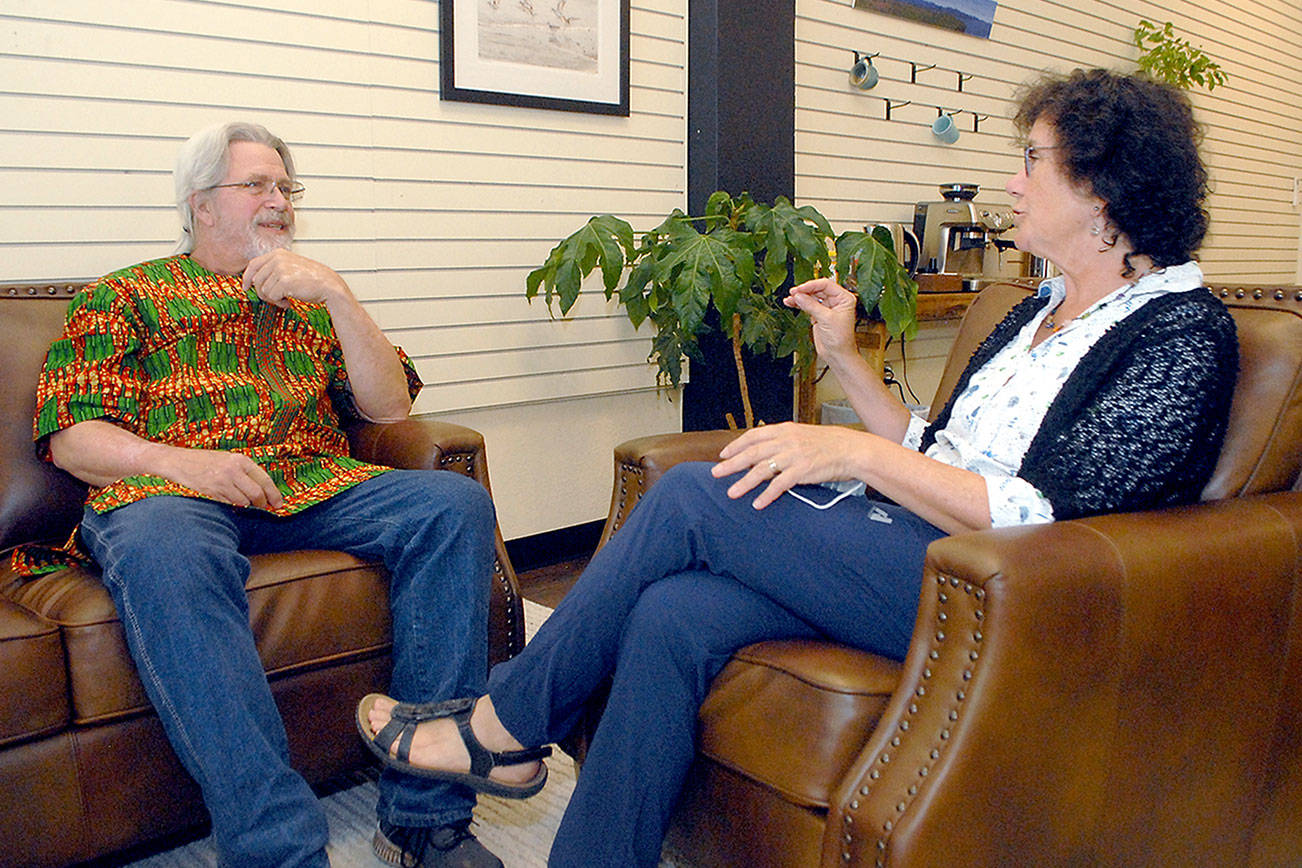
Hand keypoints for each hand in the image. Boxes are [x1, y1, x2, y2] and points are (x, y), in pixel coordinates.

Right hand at [161, 447, 284, 509]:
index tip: (279, 503)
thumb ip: (244, 472)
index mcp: (240, 460)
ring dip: (246, 505)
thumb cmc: (204, 460)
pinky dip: (232, 504)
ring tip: (241, 500)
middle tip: (264, 507)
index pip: (264, 480)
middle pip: (257, 494)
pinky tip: (228, 499)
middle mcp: (233, 470)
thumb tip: (263, 490)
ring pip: (243, 501)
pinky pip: (229, 503)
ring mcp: (222, 481)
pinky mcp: (212, 491)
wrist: (178, 461)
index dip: (274, 493)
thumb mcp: (228, 459)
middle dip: (262, 503)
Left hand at [243, 249, 348, 308]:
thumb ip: (272, 270)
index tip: (245, 287)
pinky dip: (280, 302)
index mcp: (278, 253)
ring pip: (263, 290)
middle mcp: (277, 258)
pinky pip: (272, 296)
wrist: (329, 285)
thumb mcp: (290, 267)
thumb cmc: (312, 279)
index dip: (246, 277)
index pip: (253, 265)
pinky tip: (290, 301)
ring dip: (274, 299)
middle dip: (264, 293)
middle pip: (256, 280)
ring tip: (286, 298)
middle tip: (277, 298)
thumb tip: (252, 281)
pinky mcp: (284, 280)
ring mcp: (280, 269)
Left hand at [711, 421, 871, 509]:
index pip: (754, 435)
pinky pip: (780, 484)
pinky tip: (758, 503)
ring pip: (762, 469)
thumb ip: (782, 440)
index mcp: (784, 430)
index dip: (737, 444)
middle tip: (716, 473)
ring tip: (732, 493)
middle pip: (752, 452)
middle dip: (732, 464)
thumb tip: (762, 451)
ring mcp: (793, 456)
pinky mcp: (802, 471)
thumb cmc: (827, 443)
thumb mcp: (801, 434)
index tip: (724, 454)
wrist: (850, 449)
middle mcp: (786, 441)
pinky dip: (767, 495)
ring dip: (745, 482)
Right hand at [785, 278, 858, 359]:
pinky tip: (791, 303)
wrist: (837, 355)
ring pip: (811, 297)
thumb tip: (799, 296)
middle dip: (804, 291)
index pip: (826, 285)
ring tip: (789, 299)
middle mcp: (836, 301)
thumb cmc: (840, 339)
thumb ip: (811, 306)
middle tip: (793, 293)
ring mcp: (827, 307)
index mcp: (844, 298)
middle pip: (817, 289)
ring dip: (800, 297)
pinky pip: (808, 305)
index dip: (811, 285)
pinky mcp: (819, 314)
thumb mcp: (826, 319)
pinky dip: (799, 304)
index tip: (800, 289)